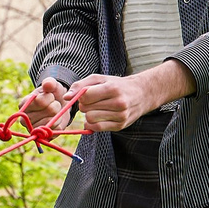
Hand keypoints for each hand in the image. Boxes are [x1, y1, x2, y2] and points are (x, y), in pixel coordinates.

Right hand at [18, 77, 77, 129]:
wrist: (58, 105)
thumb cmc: (52, 94)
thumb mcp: (51, 85)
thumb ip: (50, 82)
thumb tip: (48, 85)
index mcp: (23, 105)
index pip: (40, 101)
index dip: (49, 97)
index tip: (49, 96)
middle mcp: (24, 120)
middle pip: (50, 110)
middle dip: (55, 105)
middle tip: (52, 104)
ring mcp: (32, 130)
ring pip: (52, 121)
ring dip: (57, 115)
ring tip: (54, 112)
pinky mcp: (42, 138)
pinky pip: (56, 130)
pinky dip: (59, 124)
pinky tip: (55, 120)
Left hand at [69, 60, 193, 131]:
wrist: (142, 94)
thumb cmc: (117, 85)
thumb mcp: (100, 79)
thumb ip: (80, 85)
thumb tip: (66, 97)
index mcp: (112, 88)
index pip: (85, 96)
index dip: (81, 96)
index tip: (87, 94)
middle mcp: (118, 103)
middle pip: (86, 109)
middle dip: (85, 105)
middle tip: (93, 101)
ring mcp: (120, 116)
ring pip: (90, 119)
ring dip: (88, 115)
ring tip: (97, 108)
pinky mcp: (120, 126)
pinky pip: (97, 128)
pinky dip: (93, 124)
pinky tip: (98, 117)